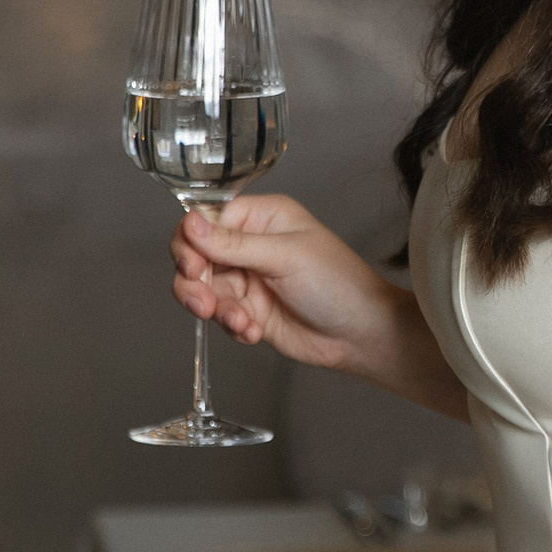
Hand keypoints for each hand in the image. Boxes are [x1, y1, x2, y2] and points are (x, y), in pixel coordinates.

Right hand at [171, 194, 458, 410]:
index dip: (191, 242)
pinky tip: (254, 331)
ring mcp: (247, 279)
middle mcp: (250, 245)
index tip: (192, 265)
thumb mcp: (285, 256)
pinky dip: (231, 326)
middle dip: (194, 281)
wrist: (360, 334)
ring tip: (238, 320)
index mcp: (261, 218)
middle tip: (204, 302)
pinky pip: (219, 316)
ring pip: (202, 289)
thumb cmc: (337, 283)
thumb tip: (190, 223)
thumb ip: (234, 244)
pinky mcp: (248, 310)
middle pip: (195, 256)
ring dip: (213, 308)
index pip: (206, 220)